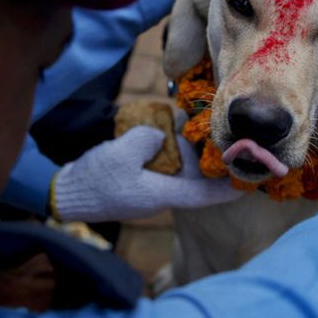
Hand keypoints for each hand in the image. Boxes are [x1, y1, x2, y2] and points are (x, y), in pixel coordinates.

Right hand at [52, 126, 242, 221]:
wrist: (67, 193)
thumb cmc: (95, 181)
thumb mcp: (120, 156)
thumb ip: (146, 140)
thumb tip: (158, 134)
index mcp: (162, 194)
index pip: (204, 194)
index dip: (228, 189)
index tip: (250, 181)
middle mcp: (162, 191)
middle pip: (195, 174)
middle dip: (210, 157)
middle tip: (227, 136)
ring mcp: (150, 185)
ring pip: (179, 165)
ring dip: (188, 148)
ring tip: (198, 124)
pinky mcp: (139, 177)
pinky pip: (162, 161)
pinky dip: (168, 146)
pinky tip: (168, 127)